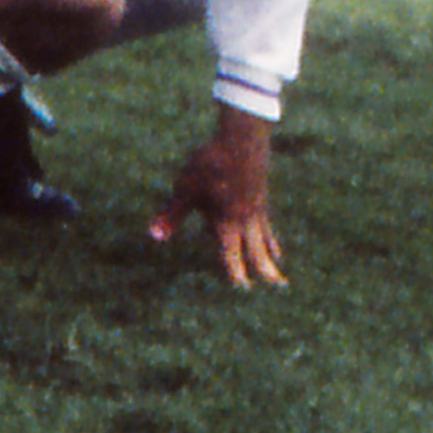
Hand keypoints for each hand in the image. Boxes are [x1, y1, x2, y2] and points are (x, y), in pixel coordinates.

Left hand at [148, 108, 283, 285]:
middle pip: (257, 254)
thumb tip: (153, 235)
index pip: (232, 258)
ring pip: (266, 241)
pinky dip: (272, 240)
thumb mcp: (185, 189)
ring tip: (279, 272)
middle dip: (265, 273)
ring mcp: (257, 210)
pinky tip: (274, 244)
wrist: (242, 140)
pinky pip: (268, 227)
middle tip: (278, 290)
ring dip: (271, 258)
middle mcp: (245, 222)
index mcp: (227, 224)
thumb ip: (172, 215)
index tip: (241, 292)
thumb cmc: (210, 165)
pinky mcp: (261, 198)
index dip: (235, 275)